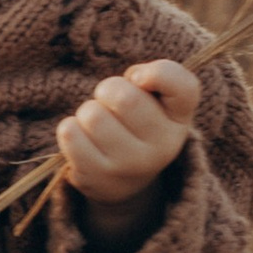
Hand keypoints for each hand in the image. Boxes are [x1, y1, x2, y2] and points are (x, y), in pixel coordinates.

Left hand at [55, 54, 201, 208]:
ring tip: (98, 124)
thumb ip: (158, 75)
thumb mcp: (159, 98)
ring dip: (87, 111)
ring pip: (93, 115)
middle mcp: (162, 147)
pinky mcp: (97, 177)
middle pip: (124, 97)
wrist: (126, 179)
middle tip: (111, 104)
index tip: (140, 80)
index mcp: (179, 120)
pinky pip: (70, 133)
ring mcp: (129, 166)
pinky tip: (84, 138)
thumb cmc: (139, 122)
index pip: (183, 87)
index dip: (157, 74)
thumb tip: (136, 78)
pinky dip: (70, 128)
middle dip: (107, 90)